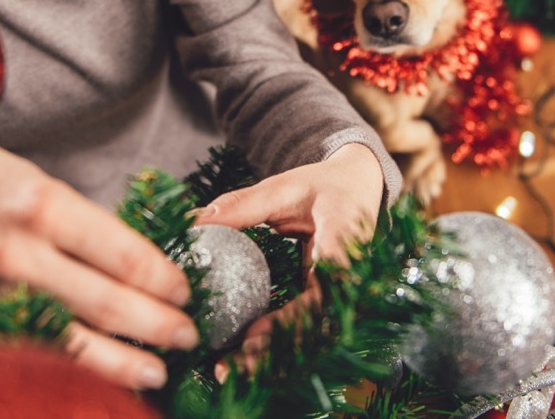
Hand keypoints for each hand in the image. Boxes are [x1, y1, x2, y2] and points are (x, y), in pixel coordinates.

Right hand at [0, 130, 197, 389]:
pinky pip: (27, 352)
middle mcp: (14, 252)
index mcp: (41, 205)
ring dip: (121, 362)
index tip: (184, 291)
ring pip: (68, 341)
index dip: (162, 279)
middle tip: (187, 333)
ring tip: (156, 369)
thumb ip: (82, 226)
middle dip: (155, 325)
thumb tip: (141, 264)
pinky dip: (69, 369)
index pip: (122, 254)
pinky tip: (98, 378)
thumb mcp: (36, 180)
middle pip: (104, 304)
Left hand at [196, 143, 385, 377]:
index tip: (251, 335)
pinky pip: (303, 329)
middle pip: (313, 331)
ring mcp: (342, 296)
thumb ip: (243, 204)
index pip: (321, 297)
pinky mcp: (329, 301)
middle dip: (271, 354)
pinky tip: (241, 356)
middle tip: (227, 367)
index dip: (289, 322)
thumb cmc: (325, 185)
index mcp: (344, 249)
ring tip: (226, 370)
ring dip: (270, 357)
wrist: (360, 185)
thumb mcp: (285, 187)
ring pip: (308, 337)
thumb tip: (195, 220)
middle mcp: (349, 281)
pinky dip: (274, 344)